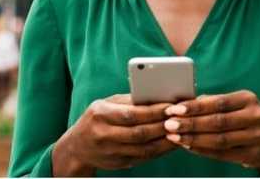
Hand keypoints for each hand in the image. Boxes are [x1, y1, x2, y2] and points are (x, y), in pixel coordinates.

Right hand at [52, 94, 175, 175]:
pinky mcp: (120, 163)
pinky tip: (171, 142)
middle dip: (163, 126)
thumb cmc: (95, 119)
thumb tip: (155, 96)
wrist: (77, 148)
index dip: (153, 111)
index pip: (131, 114)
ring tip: (181, 131)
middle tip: (182, 118)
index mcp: (100, 115)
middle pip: (140, 132)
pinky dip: (160, 150)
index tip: (171, 106)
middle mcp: (104, 135)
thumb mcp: (104, 105)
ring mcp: (112, 152)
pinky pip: (145, 157)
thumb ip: (127, 101)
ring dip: (166, 140)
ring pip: (145, 148)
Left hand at [163, 90, 259, 175]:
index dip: (194, 107)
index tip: (174, 109)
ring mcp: (257, 138)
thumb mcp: (237, 105)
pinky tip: (188, 146)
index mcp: (249, 99)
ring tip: (174, 136)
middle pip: (217, 122)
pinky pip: (223, 154)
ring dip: (193, 138)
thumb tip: (183, 101)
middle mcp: (256, 117)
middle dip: (190, 123)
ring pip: (219, 140)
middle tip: (169, 124)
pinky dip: (203, 150)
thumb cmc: (246, 118)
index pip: (218, 102)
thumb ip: (213, 102)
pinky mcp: (254, 155)